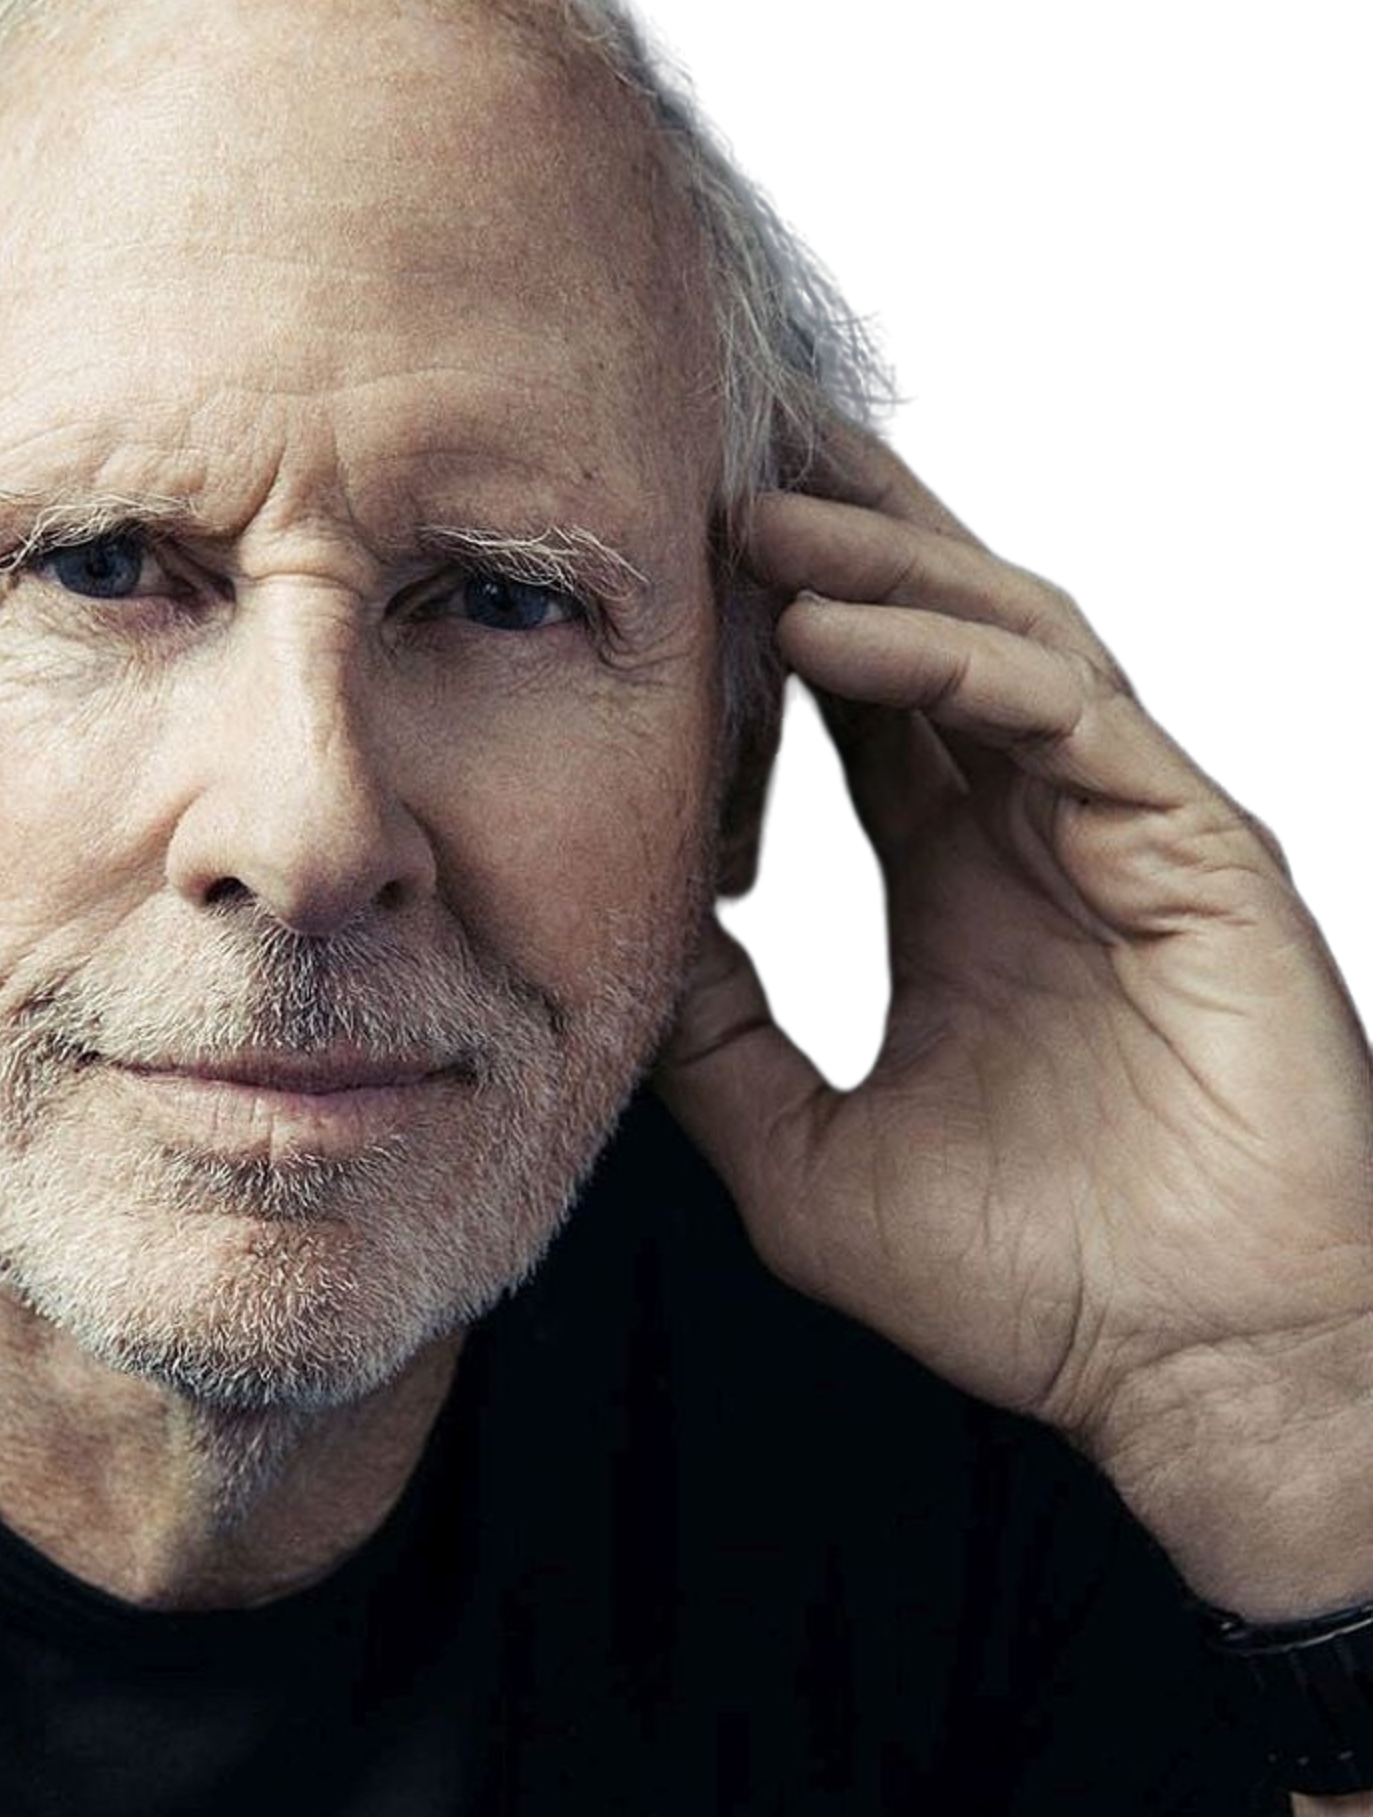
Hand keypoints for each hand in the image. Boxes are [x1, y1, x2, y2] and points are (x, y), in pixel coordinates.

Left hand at [655, 423, 1372, 1487]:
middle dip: (832, 536)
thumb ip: (718, 1042)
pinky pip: (1064, 708)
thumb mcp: (805, 1156)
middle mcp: (1040, 839)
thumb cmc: (1029, 1287)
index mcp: (958, 895)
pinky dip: (952, 657)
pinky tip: (836, 630)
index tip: (655, 572)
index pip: (856, 717)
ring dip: (875, 567)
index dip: (762, 635)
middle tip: (717, 446)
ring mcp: (1124, 830)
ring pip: (997, 640)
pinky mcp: (1197, 845)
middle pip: (929, 636)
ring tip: (753, 508)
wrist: (1190, 1369)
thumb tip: (618, 942)